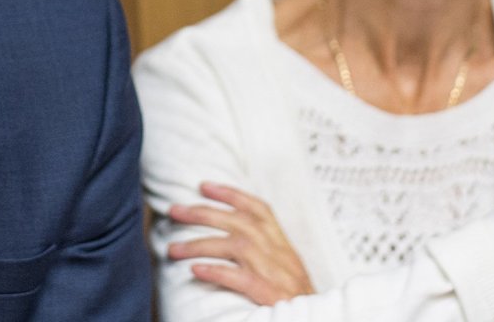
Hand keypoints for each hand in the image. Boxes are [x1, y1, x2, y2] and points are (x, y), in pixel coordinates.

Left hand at [166, 182, 314, 304]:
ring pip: (235, 247)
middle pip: (238, 222)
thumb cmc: (297, 296)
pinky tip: (196, 271)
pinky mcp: (271, 296)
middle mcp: (280, 252)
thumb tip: (232, 234)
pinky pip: (241, 279)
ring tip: (173, 249)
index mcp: (283, 243)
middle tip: (173, 210)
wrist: (320, 320)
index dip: (231, 194)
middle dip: (202, 213)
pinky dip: (217, 272)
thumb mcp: (286, 265)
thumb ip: (266, 248)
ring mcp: (276, 273)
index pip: (258, 209)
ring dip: (199, 245)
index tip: (203, 185)